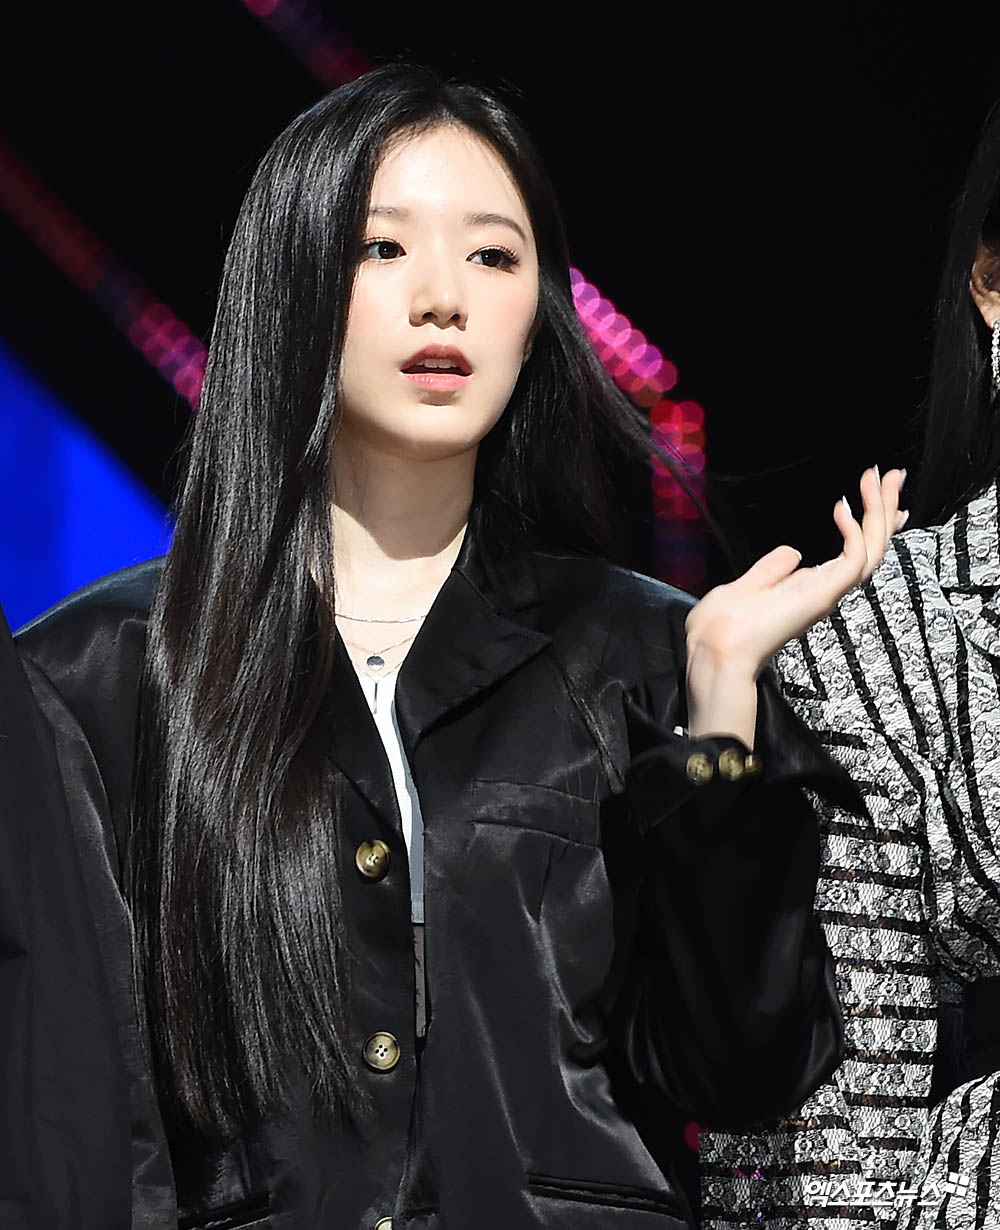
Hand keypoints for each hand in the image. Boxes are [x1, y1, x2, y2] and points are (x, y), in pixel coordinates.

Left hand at [685, 466, 905, 744]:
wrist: (714, 648)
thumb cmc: (722, 626)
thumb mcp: (747, 585)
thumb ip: (771, 569)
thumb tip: (792, 552)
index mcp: (809, 588)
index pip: (854, 554)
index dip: (869, 525)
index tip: (876, 494)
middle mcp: (824, 590)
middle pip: (870, 547)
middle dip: (883, 509)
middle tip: (891, 475)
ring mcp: (826, 593)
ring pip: (872, 550)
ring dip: (880, 512)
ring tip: (879, 479)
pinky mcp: (823, 594)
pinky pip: (854, 560)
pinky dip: (855, 532)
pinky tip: (843, 507)